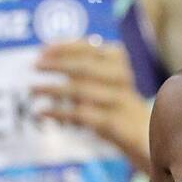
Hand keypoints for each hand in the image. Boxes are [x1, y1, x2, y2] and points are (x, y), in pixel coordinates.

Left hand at [32, 40, 151, 173]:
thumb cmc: (117, 103)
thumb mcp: (104, 79)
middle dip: (57, 65)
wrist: (148, 135)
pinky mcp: (115, 124)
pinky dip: (60, 113)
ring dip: (53, 89)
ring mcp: (120, 101)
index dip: (64, 47)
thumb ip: (82, 66)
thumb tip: (46, 56)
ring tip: (32, 90)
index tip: (43, 49)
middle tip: (35, 66)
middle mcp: (121, 78)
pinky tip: (43, 112)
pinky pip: (83, 115)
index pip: (89, 47)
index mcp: (118, 61)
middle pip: (85, 67)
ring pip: (82, 91)